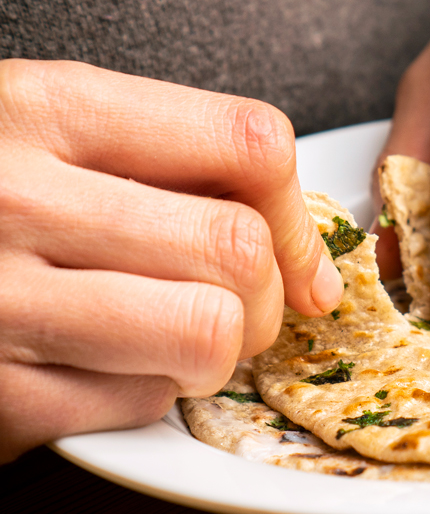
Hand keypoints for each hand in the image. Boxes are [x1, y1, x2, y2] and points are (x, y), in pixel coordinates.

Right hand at [0, 59, 343, 461]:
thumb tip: (314, 273)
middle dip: (266, 298)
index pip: (249, 142)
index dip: (296, 212)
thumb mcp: (49, 134)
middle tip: (231, 307)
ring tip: (169, 340)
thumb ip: (177, 167)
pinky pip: (142, 405)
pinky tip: (97, 369)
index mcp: (46, 108)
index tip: (294, 252)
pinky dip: (144, 398)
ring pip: (208, 334)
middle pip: (239, 252)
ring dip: (213, 354)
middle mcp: (16, 195)